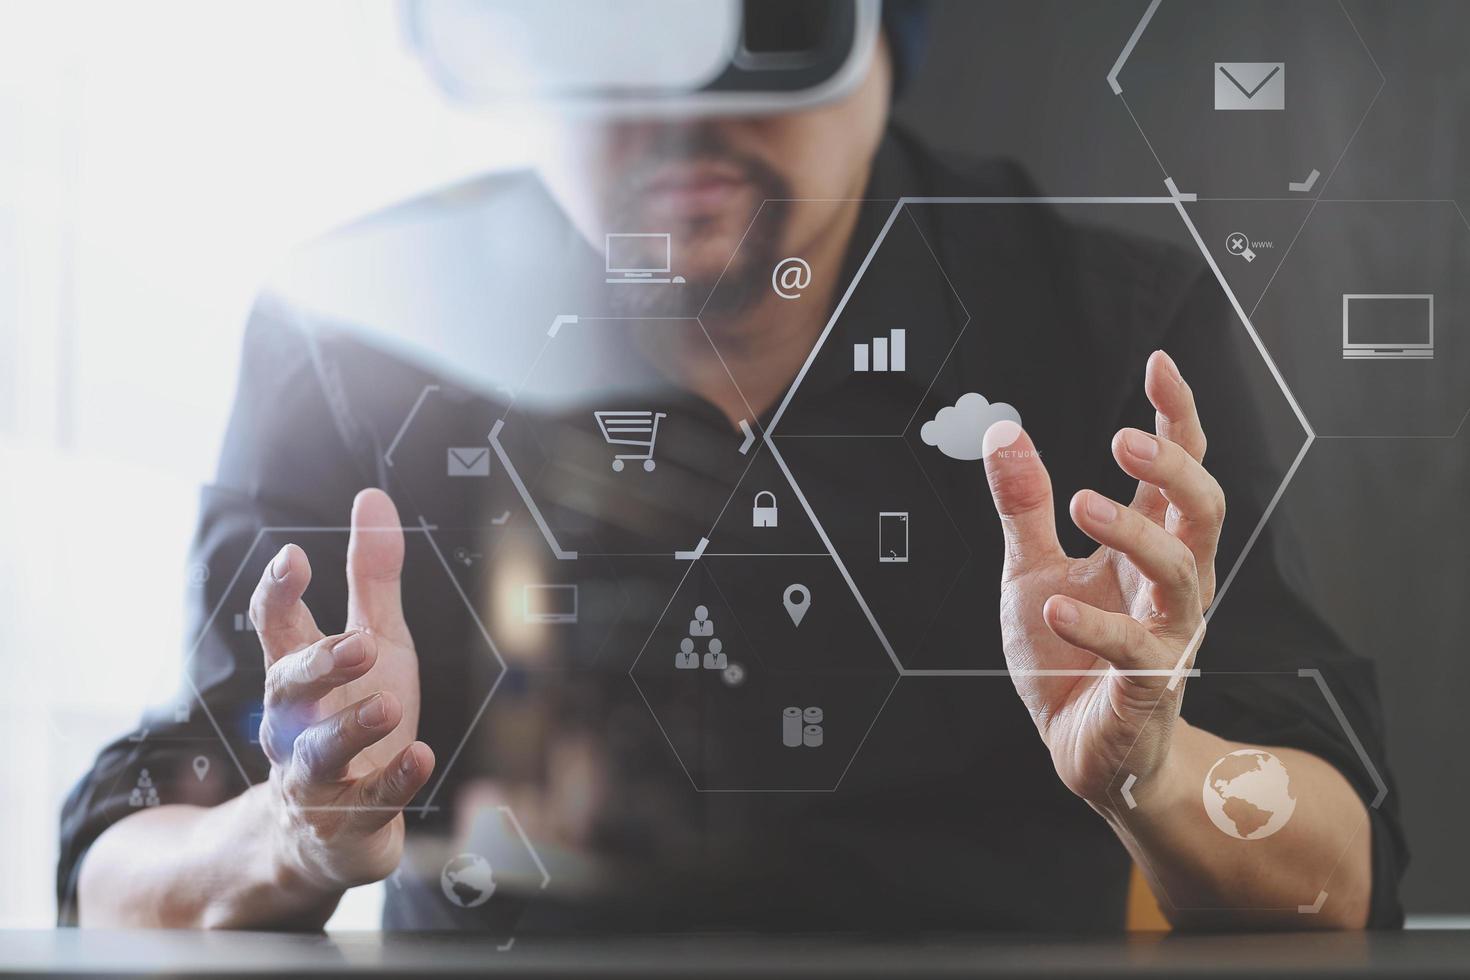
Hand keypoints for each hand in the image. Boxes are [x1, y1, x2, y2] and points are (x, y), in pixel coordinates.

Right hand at [249, 488, 433, 893]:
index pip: (275, 628)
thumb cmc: (356, 717)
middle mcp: (295, 724)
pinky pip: (369, 802)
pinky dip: (394, 780)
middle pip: (288, 690)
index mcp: (299, 675)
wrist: (334, 830)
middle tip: (361, 644)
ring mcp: (316, 777)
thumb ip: (371, 578)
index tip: (294, 558)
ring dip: (351, 728)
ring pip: (319, 753)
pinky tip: (422, 757)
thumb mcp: (376, 641)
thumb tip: (372, 496)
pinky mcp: (349, 821)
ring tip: (387, 705)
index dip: (279, 593)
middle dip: (320, 665)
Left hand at [982, 351, 1223, 806]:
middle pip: (1203, 511)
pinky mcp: (1147, 689)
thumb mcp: (1030, 569)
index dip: (1176, 416)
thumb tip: (1005, 431)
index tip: (1159, 364)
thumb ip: (1024, 506)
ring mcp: (1166, 636)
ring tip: (1081, 502)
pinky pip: (1135, 652)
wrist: (1080, 748)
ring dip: (1134, 533)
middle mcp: (1169, 586)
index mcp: (1147, 548)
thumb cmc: (1065, 656)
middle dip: (1175, 467)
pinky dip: (1095, 627)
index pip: (1177, 471)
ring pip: (1182, 574)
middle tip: (1124, 438)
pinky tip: (1054, 610)